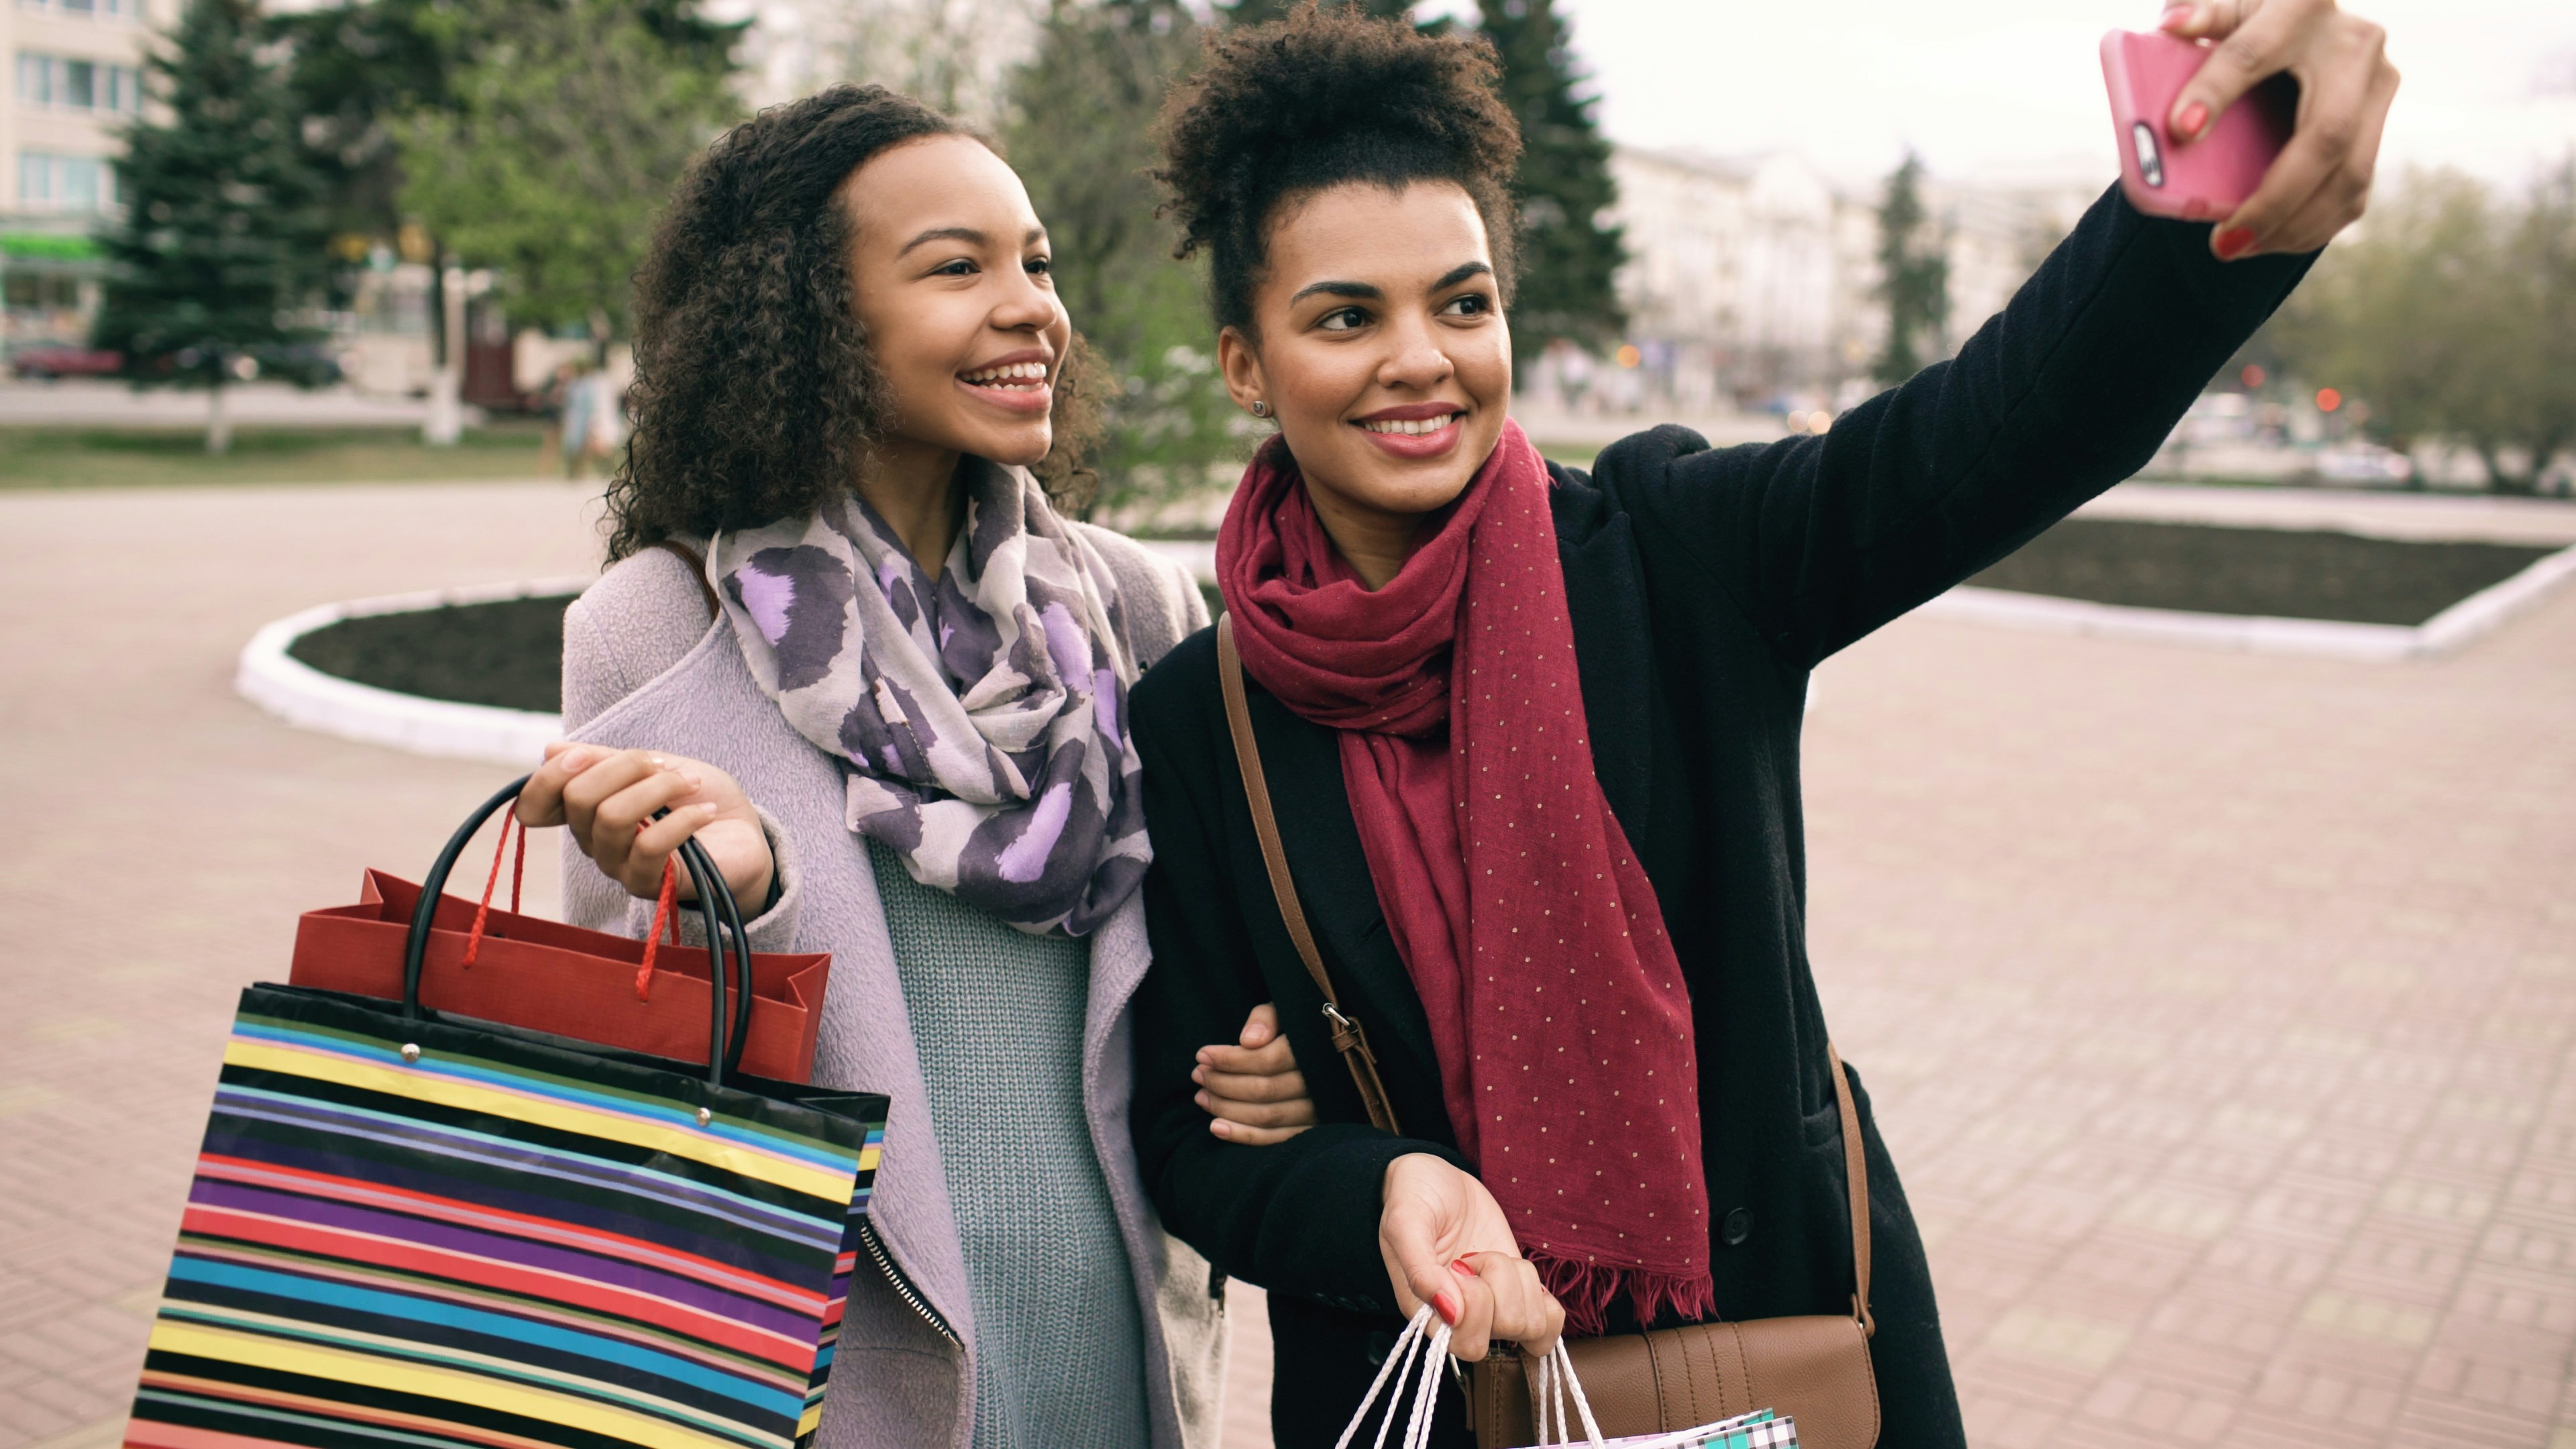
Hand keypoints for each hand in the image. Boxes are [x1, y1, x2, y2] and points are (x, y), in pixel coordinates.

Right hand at [517, 743, 775, 908]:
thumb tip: (551, 749)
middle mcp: (593, 841)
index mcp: (586, 810)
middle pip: (579, 798)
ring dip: (658, 789)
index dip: (552, 775)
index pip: (535, 803)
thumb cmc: (695, 796)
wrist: (743, 833)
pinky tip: (705, 812)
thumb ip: (604, 759)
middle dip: (625, 767)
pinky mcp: (648, 885)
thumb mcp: (652, 765)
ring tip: (691, 783)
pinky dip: (682, 820)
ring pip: (612, 818)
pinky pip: (649, 847)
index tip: (587, 755)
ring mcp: (618, 866)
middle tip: (665, 765)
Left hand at [1195, 1003, 1318, 1144]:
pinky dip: (1244, 1136)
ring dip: (1226, 1109)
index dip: (1231, 1060)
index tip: (1202, 1055)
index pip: (1267, 1060)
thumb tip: (1247, 1041)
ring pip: (1266, 1116)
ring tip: (1201, 1097)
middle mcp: (1319, 1083)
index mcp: (1313, 1049)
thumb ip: (1266, 1018)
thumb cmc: (1295, 1029)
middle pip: (1263, 1090)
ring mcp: (1317, 1110)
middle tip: (1198, 1075)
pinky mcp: (1311, 1130)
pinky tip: (1215, 1127)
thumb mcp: (1284, 1011)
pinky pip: (1275, 1139)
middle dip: (1222, 1083)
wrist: (1323, 1055)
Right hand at [1378, 1154, 1563, 1360]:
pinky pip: (1550, 1320)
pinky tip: (1517, 1270)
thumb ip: (1419, 1269)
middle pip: (1510, 1329)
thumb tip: (1450, 1313)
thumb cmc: (1413, 1199)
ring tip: (1489, 1258)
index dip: (1476, 1303)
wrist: (1438, 1179)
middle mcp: (1463, 1321)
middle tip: (1473, 1258)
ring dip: (1518, 1280)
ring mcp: (1494, 1310)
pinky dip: (1543, 1297)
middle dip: (1501, 1284)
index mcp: (1428, 1316)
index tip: (1458, 1266)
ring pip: (1533, 1322)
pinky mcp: (1518, 1294)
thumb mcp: (1405, 1223)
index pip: (1470, 1343)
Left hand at [2160, 0, 2398, 259]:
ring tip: (2238, 247)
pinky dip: (2313, 226)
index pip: (2252, 53)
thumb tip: (2172, 27)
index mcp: (2303, 7)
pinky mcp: (2381, 123)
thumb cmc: (2252, 23)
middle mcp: (2356, 44)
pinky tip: (2272, 241)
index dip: (2215, 91)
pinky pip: (2356, 190)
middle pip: (2325, 135)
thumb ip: (2201, 16)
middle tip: (2224, 240)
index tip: (2180, 130)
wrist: (2310, 28)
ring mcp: (2378, 86)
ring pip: (2349, 174)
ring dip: (2294, 224)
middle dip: (2275, 198)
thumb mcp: (2227, 12)